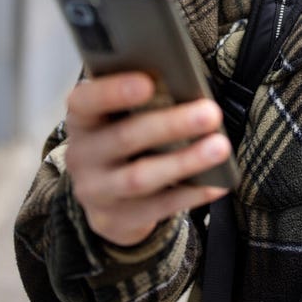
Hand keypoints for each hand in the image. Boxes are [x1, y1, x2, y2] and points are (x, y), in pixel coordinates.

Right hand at [64, 71, 231, 246]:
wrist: (104, 196)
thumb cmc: (123, 136)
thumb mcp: (119, 116)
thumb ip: (143, 99)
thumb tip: (185, 85)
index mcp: (82, 119)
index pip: (86, 101)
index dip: (113, 92)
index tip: (148, 83)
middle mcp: (82, 155)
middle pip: (124, 138)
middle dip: (171, 125)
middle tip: (211, 113)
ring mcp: (96, 191)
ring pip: (141, 177)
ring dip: (185, 161)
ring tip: (220, 147)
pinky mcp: (115, 219)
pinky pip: (158, 207)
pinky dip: (191, 193)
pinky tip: (217, 182)